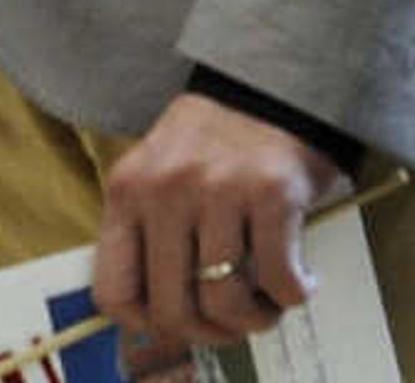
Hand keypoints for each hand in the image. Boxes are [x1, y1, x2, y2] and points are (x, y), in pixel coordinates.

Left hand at [89, 91, 325, 366]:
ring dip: (254, 318)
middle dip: (209, 331)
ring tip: (268, 303)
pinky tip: (300, 280)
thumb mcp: (156, 175)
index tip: (180, 322)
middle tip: (235, 321)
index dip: (148, 324)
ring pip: (224, 301)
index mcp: (128, 191)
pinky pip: (278, 279)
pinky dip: (292, 293)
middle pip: (172, 309)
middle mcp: (165, 190)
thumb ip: (147, 232)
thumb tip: (156, 313)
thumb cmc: (213, 141)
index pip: (113, 291)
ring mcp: (218, 190)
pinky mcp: (270, 191)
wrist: (269, 83)